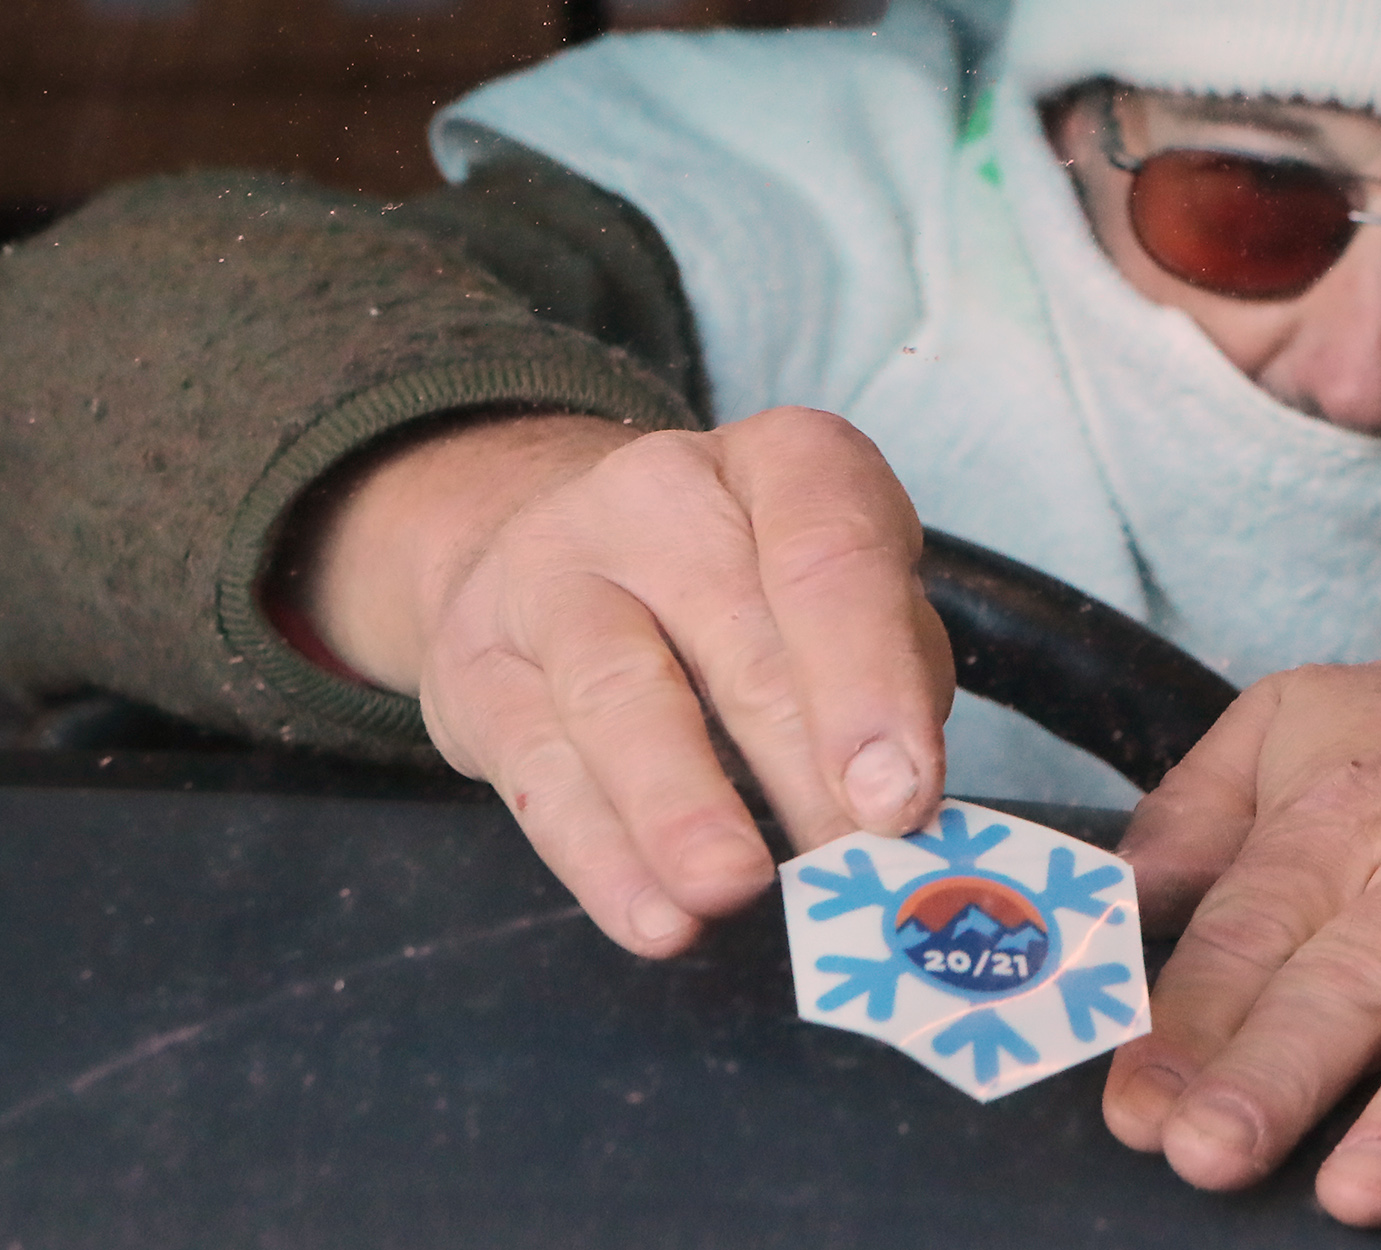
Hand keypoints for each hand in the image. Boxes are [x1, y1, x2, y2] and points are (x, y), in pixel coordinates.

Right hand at [285, 408, 953, 956]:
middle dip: (801, 763)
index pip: (833, 554)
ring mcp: (554, 572)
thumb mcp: (844, 600)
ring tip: (731, 888)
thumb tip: (901, 816)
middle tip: (847, 861)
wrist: (557, 556)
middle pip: (740, 636)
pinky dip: (604, 859)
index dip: (871, 679)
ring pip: (620, 695)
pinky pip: (543, 772)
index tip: (900, 794)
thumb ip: (889, 685)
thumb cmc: (749, 591)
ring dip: (683, 807)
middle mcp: (664, 495)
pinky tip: (654, 917)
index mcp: (786, 464)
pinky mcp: (479, 667)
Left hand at [1105, 593, 1380, 1226]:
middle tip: (1205, 1153)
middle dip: (1273, 1072)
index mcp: (1346, 818)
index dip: (1184, 1024)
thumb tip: (1103, 904)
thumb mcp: (1300, 718)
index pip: (1249, 932)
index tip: (1132, 1107)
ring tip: (1360, 1189)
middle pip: (1350, 980)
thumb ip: (1192, 812)